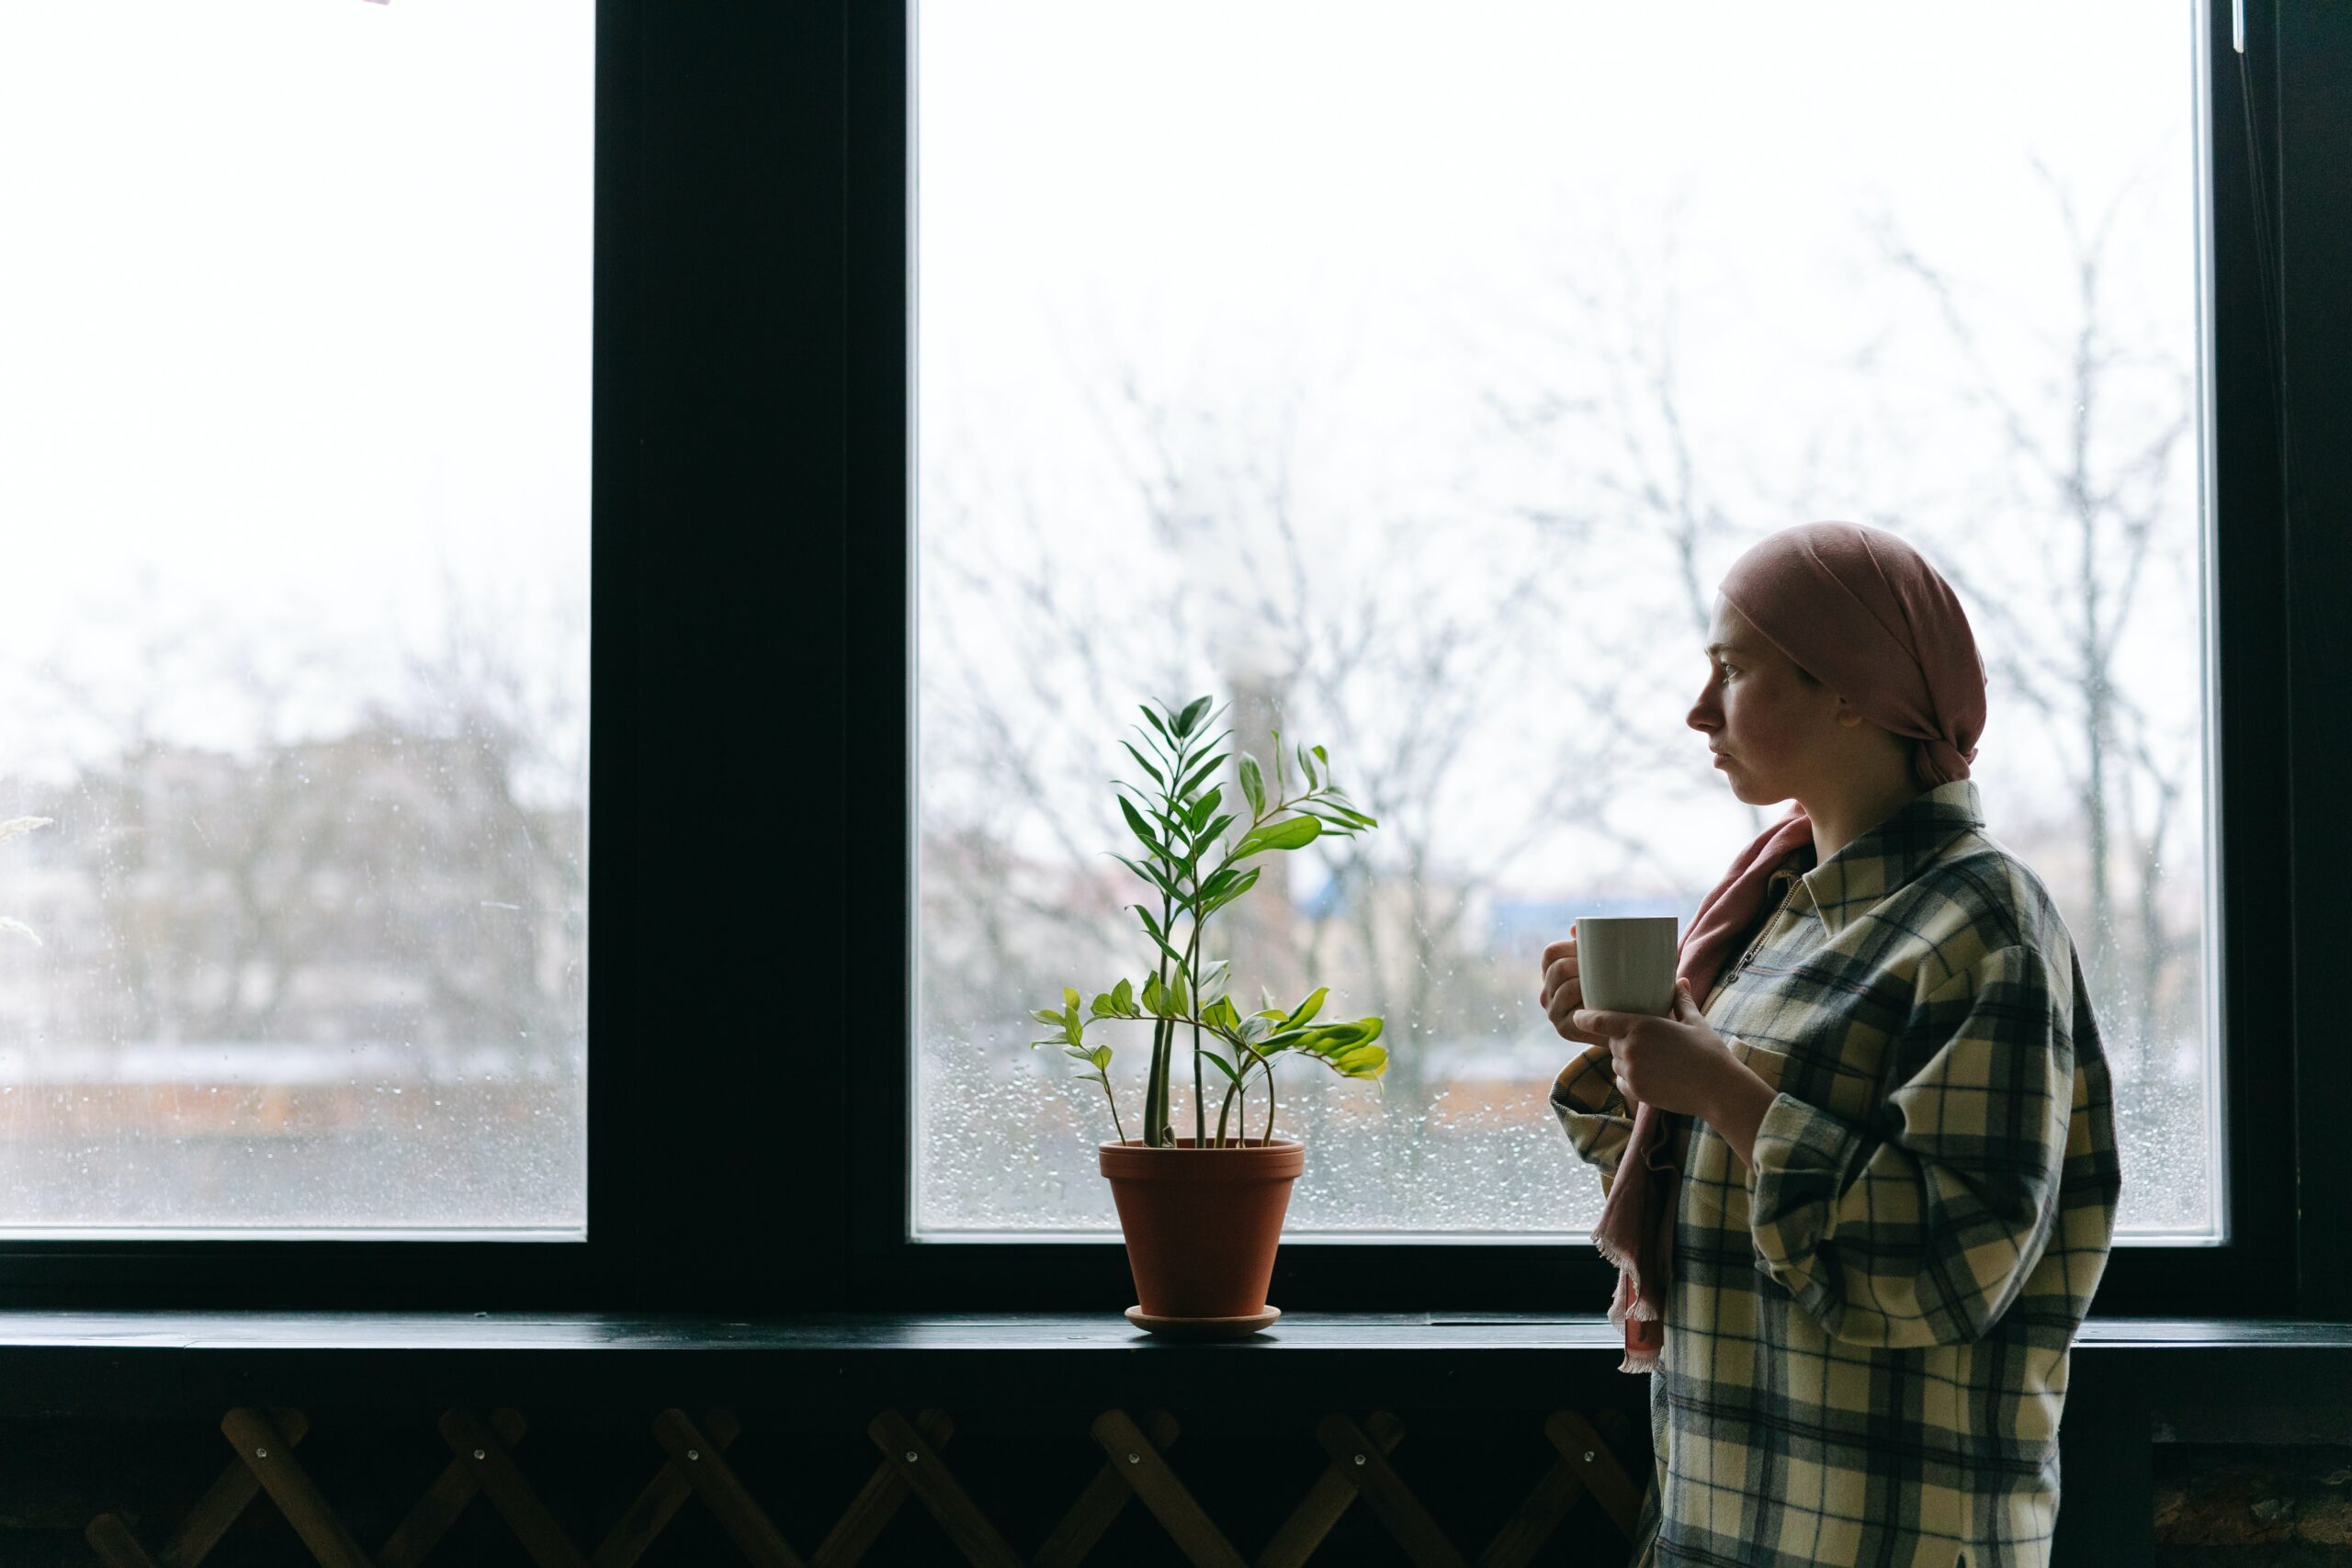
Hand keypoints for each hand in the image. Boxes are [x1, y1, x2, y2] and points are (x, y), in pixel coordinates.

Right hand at [1537, 927, 1608, 1047]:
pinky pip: (1573, 1009)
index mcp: (1552, 974)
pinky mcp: (1563, 1029)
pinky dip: (1587, 1001)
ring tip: (1607, 985)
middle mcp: (1547, 993)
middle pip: (1558, 968)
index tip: (1592, 951)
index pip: (1551, 953)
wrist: (1626, 1029)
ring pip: (1566, 987)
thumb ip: (1590, 946)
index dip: (1571, 947)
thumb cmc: (1615, 993)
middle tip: (1606, 969)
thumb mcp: (1603, 967)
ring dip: (1588, 983)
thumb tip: (1574, 929)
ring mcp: (1553, 1012)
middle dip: (1582, 965)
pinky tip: (1601, 1001)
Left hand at [1571, 977, 1735, 1118]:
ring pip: (1616, 1062)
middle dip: (1622, 1039)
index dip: (1585, 1018)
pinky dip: (1631, 1078)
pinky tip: (1653, 1076)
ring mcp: (1630, 1071)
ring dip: (1626, 1059)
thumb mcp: (1695, 1021)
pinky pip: (1622, 1081)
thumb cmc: (1709, 1052)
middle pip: (1611, 1041)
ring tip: (1655, 1060)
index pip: (1599, 1020)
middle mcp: (1629, 1048)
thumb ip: (1681, 1000)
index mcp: (1641, 1026)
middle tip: (1646, 1042)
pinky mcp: (1635, 1091)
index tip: (1578, 1015)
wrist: (1719, 1090)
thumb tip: (1680, 980)